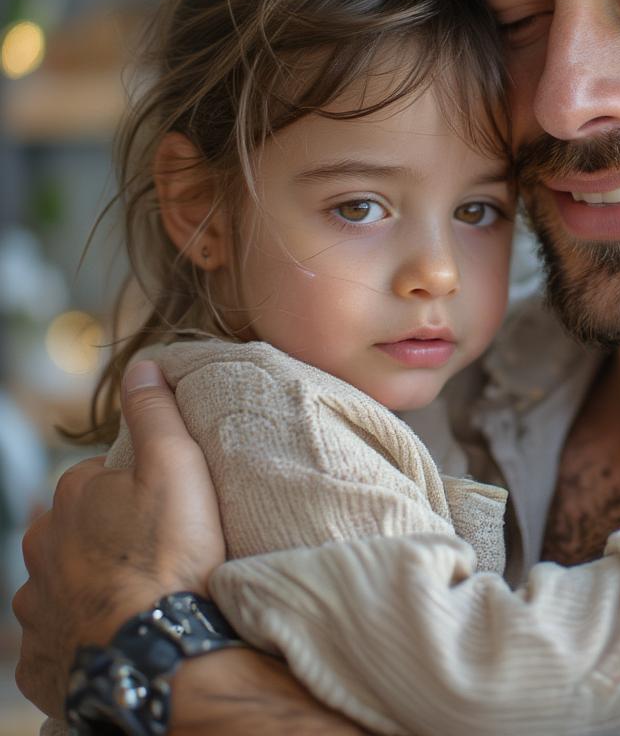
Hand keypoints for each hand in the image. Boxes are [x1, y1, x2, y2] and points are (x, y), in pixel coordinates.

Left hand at [13, 361, 225, 714]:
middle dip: (107, 537)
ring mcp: (37, 609)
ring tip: (141, 596)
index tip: (171, 508)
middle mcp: (41, 551)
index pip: (100, 479)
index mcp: (69, 500)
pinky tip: (117, 634)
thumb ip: (155, 412)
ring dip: (92, 586)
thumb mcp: (176, 464)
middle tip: (159, 551)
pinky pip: (59, 638)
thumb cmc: (170, 554)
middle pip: (77, 532)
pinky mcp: (41, 661)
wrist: (157, 652)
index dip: (138, 490)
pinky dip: (82, 634)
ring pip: (63, 585)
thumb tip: (142, 364)